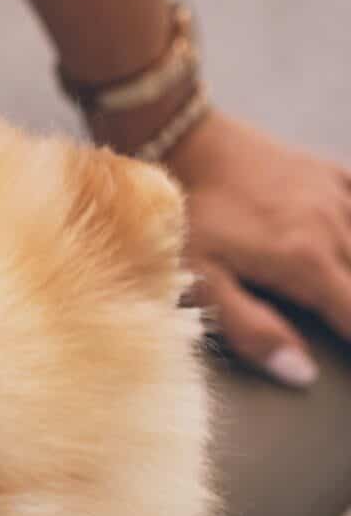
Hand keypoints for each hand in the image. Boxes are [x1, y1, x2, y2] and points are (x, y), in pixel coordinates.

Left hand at [162, 108, 350, 387]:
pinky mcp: (327, 173)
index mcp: (306, 263)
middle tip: (345, 328)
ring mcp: (334, 196)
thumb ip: (251, 329)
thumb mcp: (203, 283)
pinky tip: (350, 234)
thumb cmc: (183, 220)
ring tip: (345, 292)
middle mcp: (334, 228)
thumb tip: (300, 374)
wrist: (181, 141)